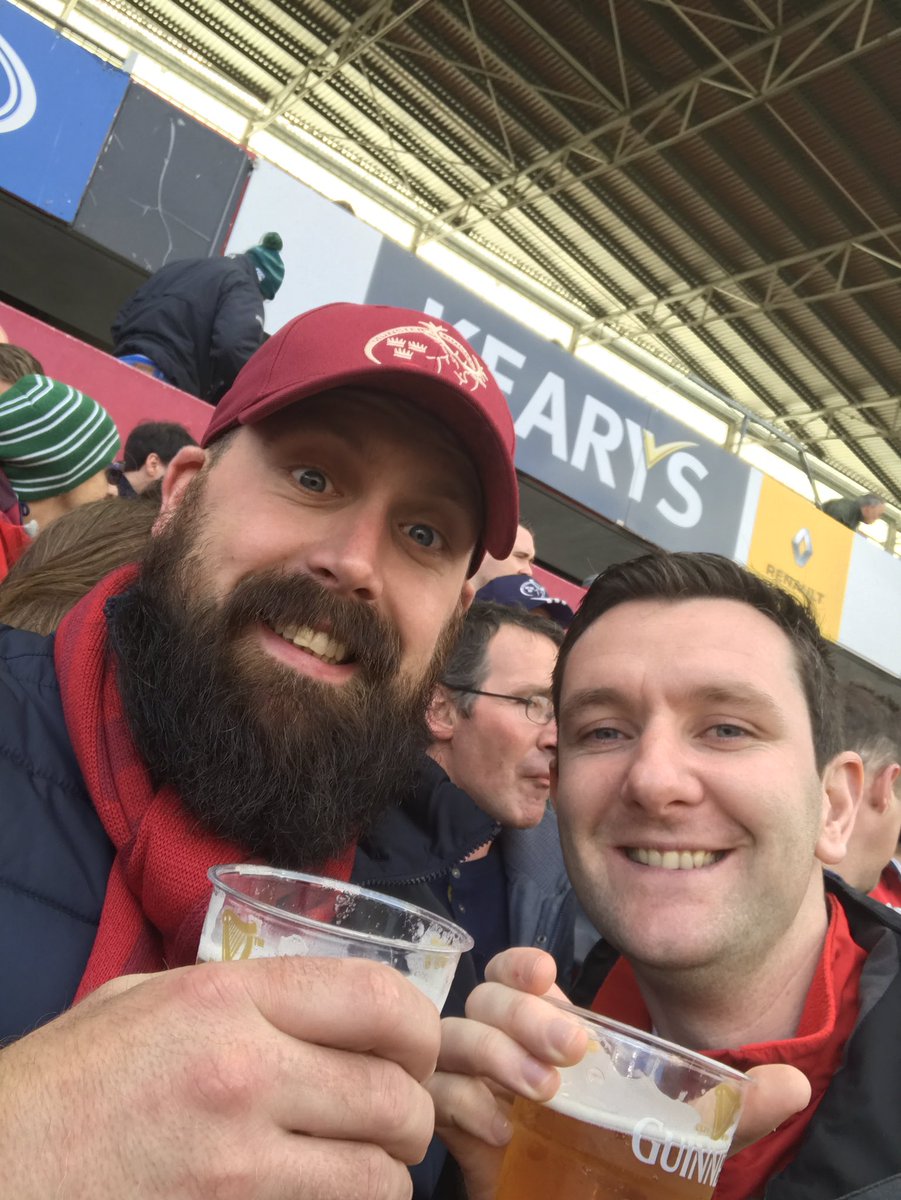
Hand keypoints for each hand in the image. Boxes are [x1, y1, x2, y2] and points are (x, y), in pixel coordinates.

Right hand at [0, 956, 438, 1198]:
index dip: (420, 1029)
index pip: (378, 1000)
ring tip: (367, 1168)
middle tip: (397, 1121)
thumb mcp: (141, 1002)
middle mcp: (244, 1070)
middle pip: (395, 1094)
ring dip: (388, 1176)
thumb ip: (234, 995)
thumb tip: (313, 1002)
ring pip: (378, 1175)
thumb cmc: (58, 1084)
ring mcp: (236, 1163)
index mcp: (227, 997)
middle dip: (414, 1114)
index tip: (415, 1052)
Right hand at [430, 948, 811, 1199]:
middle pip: (485, 995)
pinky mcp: (453, 1128)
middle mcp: (503, 1047)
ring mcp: (474, 1084)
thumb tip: (797, 1085)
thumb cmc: (620, 1170)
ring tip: (544, 1091)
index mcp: (548, 1030)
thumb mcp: (682, 1136)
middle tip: (571, 1051)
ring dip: (494, 1051)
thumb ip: (733, 1113)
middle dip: (523, 1012)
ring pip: (454, 1035)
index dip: (520, 963)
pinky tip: (506, 1132)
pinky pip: (437, 1093)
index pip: (515, 972)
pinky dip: (465, 1102)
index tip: (548, 974)